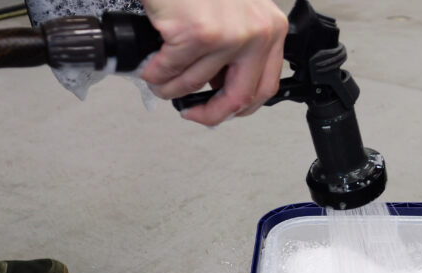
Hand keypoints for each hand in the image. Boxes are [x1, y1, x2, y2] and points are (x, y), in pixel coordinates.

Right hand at [140, 0, 287, 125]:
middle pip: (240, 97)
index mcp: (271, 29)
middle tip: (192, 113)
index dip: (241, 107)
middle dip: (211, 114)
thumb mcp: (238, 11)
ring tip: (160, 82)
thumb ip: (240, 46)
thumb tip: (221, 84)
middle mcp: (256, 34)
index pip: (265, 86)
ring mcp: (228, 35)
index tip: (222, 110)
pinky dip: (155, 73)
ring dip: (171, 89)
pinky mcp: (197, 33)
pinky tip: (150, 67)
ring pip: (196, 82)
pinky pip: (170, 68)